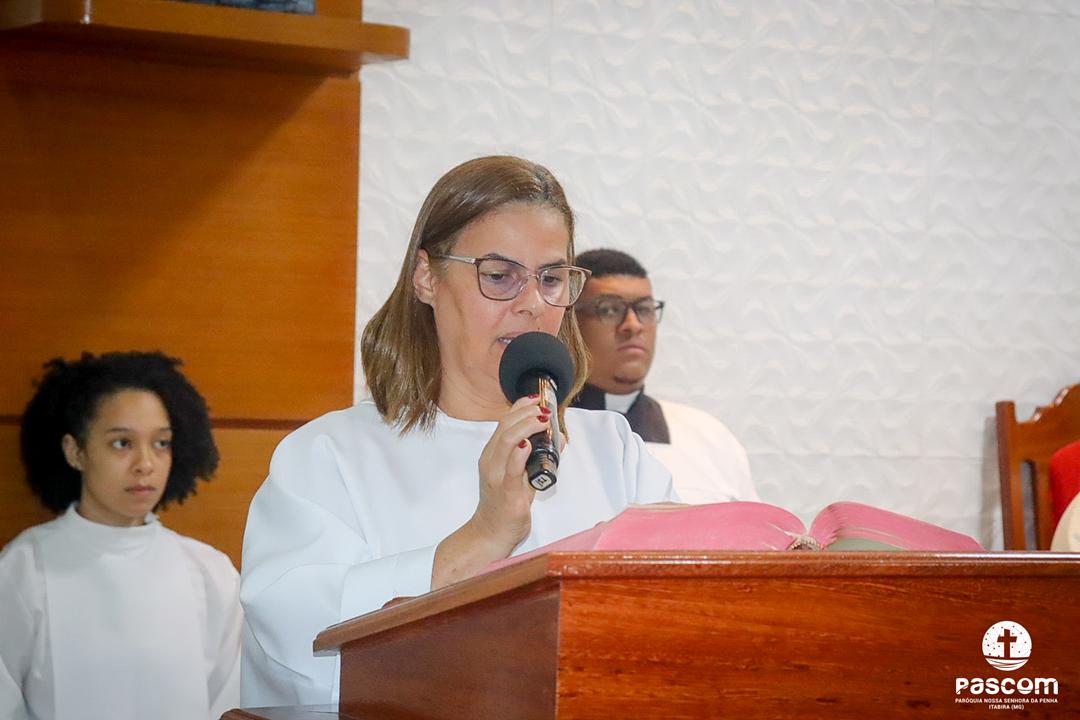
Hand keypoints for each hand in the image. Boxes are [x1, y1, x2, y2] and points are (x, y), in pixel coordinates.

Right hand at [472, 393, 551, 548]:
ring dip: (525, 427)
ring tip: (542, 419)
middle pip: (505, 427)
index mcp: (493, 454)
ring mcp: (496, 475)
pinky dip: (519, 454)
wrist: (490, 533)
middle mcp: (491, 461)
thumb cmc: (505, 504)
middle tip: (544, 406)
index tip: (537, 398)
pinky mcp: (504, 491)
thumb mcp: (522, 475)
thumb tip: (561, 437)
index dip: (520, 406)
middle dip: (526, 412)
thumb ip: (537, 456)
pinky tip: (528, 444)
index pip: (504, 422)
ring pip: (506, 441)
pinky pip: (510, 469)